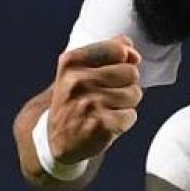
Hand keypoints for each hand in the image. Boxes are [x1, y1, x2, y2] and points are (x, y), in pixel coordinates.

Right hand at [48, 35, 142, 163]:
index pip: (119, 49)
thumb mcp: (80, 70)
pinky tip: (104, 125)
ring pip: (134, 94)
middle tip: (103, 97)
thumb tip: (131, 49)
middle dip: (125, 85)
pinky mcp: (101, 126)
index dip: (123, 62)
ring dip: (125, 104)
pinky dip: (123, 121)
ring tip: (103, 110)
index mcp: (71, 61)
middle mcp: (78, 81)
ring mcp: (89, 104)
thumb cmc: (75, 100)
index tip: (110, 73)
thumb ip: (108, 50)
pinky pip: (131, 115)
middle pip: (132, 72)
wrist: (54, 141)